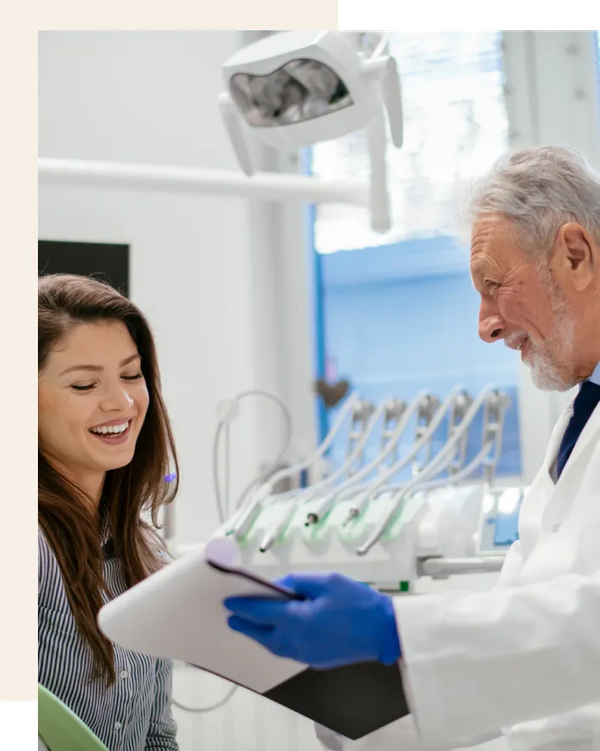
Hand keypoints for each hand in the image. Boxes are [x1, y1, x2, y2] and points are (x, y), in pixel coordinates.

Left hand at [223, 572, 400, 669]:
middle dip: (245, 625)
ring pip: (274, 647)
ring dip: (259, 636)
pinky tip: (277, 636)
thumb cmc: (358, 603)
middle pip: (263, 634)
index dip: (243, 607)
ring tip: (249, 628)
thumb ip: (298, 582)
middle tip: (231, 618)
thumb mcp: (327, 581)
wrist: (384, 632)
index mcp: (298, 620)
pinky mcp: (316, 660)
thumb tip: (279, 587)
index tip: (229, 602)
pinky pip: (288, 652)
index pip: (261, 613)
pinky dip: (276, 643)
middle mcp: (297, 641)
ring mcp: (306, 654)